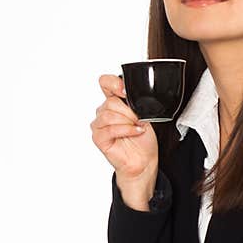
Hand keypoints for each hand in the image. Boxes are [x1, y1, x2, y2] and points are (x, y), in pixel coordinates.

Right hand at [90, 74, 158, 210]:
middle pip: (110, 101)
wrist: (144, 160)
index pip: (105, 82)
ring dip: (127, 121)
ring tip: (137, 127)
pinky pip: (110, 129)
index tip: (126, 91)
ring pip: (109, 115)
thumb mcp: (144, 114)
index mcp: (114, 101)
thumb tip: (131, 96)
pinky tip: (135, 132)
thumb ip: (135, 103)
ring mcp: (99, 125)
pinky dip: (125, 130)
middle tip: (139, 119)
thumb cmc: (143, 138)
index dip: (114, 83)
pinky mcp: (98, 138)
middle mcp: (104, 111)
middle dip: (129, 111)